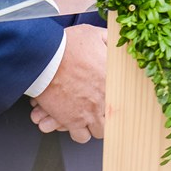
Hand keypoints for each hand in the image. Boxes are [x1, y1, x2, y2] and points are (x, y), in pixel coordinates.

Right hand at [29, 23, 106, 142]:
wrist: (45, 57)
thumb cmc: (67, 45)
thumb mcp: (93, 34)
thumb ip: (108, 39)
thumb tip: (118, 42)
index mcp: (112, 80)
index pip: (125, 98)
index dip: (116, 99)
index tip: (110, 97)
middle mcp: (104, 99)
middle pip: (112, 118)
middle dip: (104, 114)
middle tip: (97, 108)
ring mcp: (89, 112)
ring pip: (98, 131)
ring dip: (93, 125)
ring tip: (86, 117)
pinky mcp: (72, 120)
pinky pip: (80, 137)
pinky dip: (77, 132)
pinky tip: (73, 123)